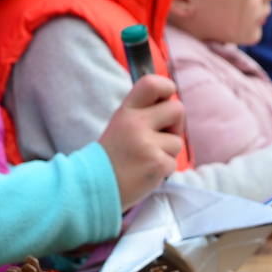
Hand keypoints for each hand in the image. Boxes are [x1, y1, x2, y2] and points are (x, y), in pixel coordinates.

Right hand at [99, 75, 183, 208]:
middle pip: (177, 109)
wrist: (93, 187)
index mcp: (126, 111)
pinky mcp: (156, 164)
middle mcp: (135, 123)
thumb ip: (142, 114)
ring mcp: (146, 144)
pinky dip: (163, 170)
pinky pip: (173, 163)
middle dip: (175, 125)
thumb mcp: (121, 126)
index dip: (167, 88)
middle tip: (160, 137)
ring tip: (145, 159)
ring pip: (177, 141)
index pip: (151, 84)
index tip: (166, 100)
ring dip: (167, 152)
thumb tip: (171, 103)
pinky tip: (145, 172)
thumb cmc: (112, 157)